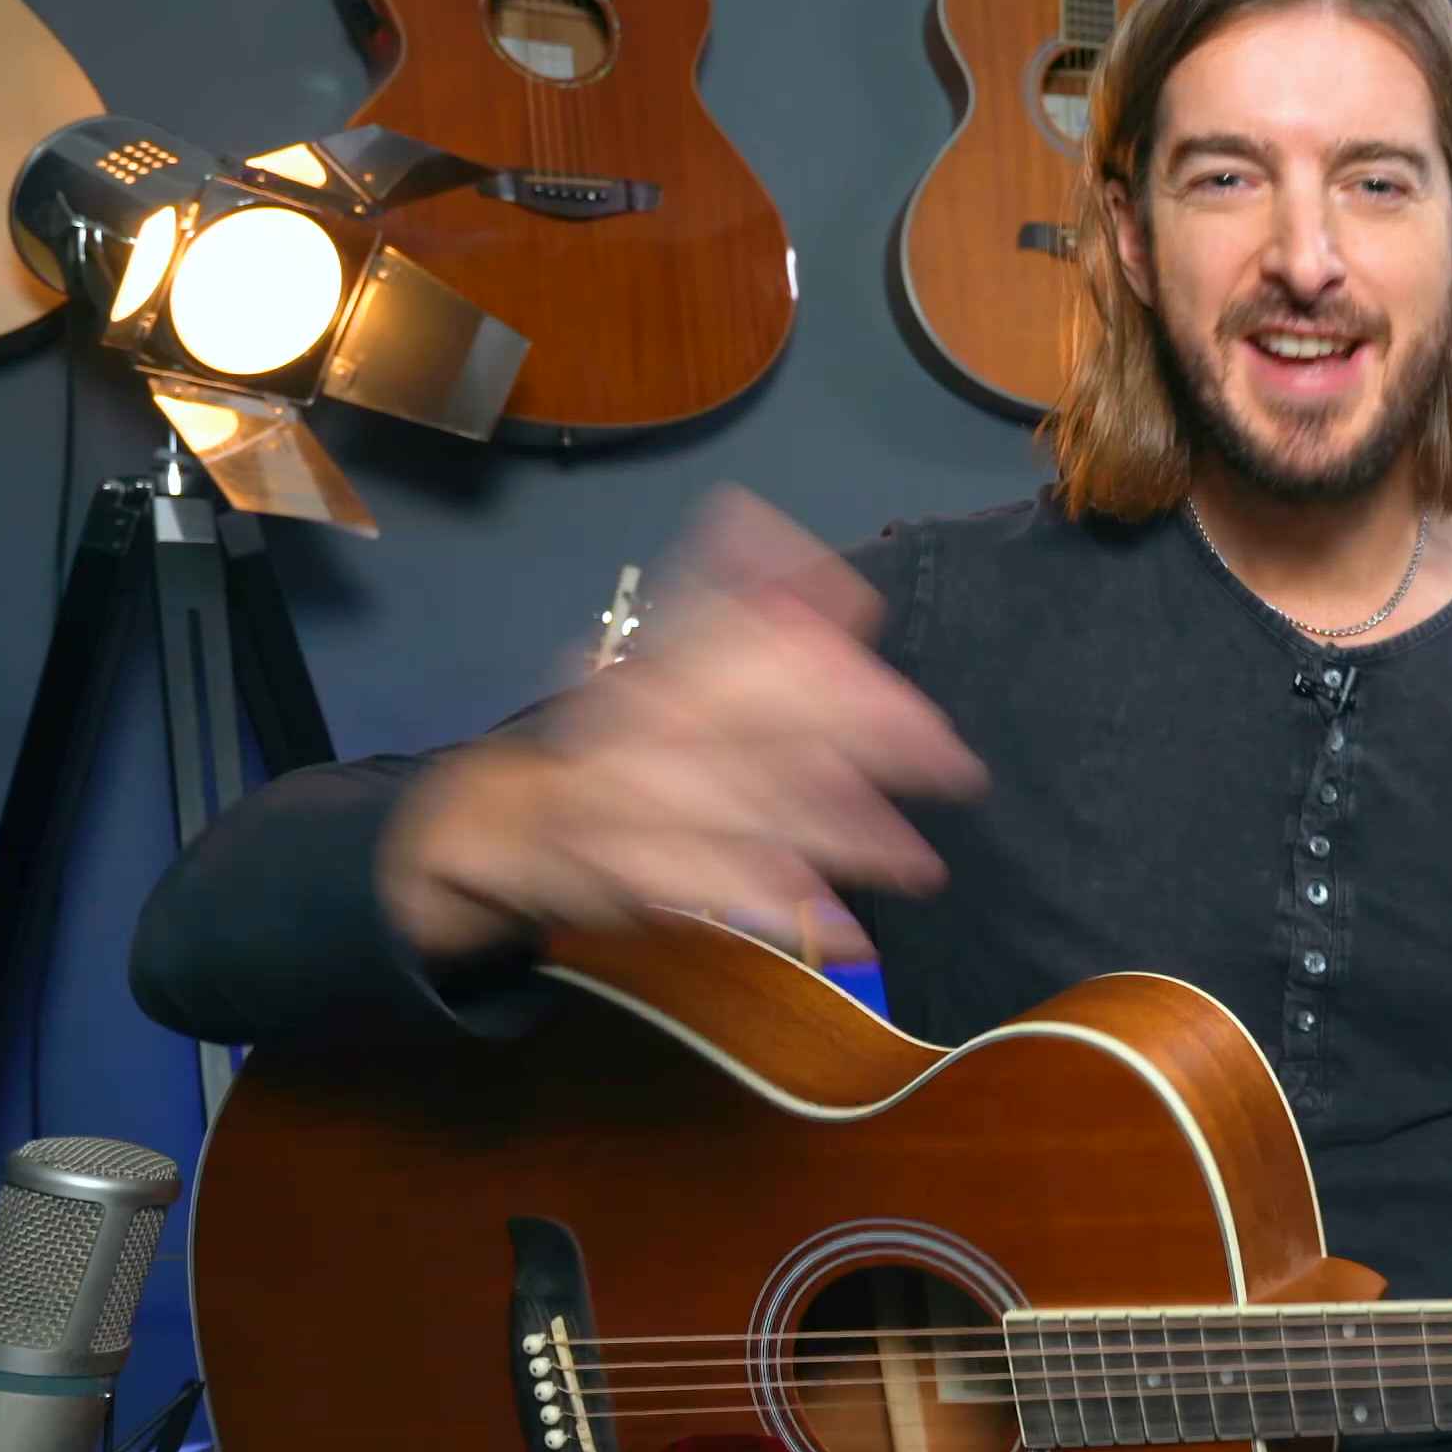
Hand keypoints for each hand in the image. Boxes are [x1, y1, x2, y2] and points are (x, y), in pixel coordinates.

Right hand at [380, 487, 987, 966]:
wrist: (496, 821)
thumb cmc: (604, 734)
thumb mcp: (653, 655)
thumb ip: (714, 593)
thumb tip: (760, 517)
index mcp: (660, 667)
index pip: (756, 650)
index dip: (844, 677)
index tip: (922, 707)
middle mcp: (650, 724)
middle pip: (772, 727)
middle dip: (872, 749)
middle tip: (954, 770)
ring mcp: (640, 801)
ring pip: (762, 816)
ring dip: (853, 840)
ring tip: (922, 866)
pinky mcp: (638, 873)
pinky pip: (728, 894)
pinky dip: (792, 915)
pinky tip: (851, 934)